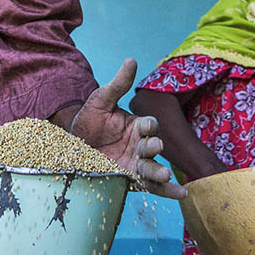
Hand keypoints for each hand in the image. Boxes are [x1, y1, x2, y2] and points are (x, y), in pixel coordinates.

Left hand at [68, 59, 187, 199]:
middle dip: (154, 147)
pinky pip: (151, 187)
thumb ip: (118, 84)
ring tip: (167, 176)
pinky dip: (167, 192)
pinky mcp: (131, 180)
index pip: (148, 124)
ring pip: (153, 168)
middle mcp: (140, 145)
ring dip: (161, 172)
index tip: (147, 125)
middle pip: (152, 146)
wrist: (72, 147)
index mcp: (137, 126)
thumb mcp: (101, 101)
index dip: (149, 125)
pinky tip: (182, 195)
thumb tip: (131, 60)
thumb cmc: (89, 121)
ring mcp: (137, 164)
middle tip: (156, 147)